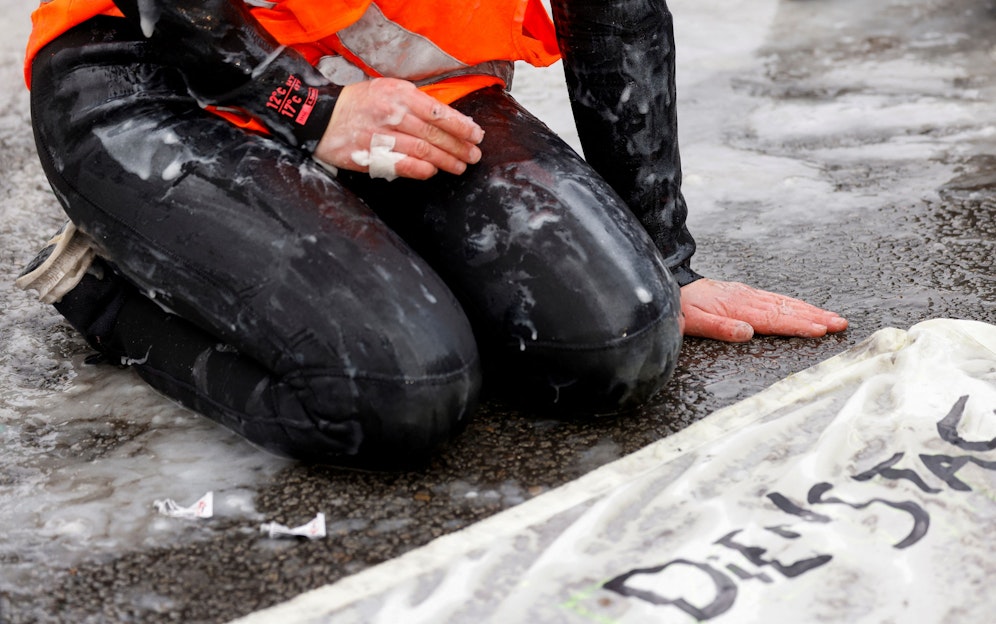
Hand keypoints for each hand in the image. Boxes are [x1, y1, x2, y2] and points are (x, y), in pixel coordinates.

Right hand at [313, 78, 483, 179]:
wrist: (319, 116)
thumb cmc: (358, 103)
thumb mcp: (388, 90)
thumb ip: (415, 102)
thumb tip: (447, 118)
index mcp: (399, 94)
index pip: (439, 112)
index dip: (461, 126)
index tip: (476, 135)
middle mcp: (392, 114)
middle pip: (434, 134)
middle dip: (459, 146)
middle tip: (474, 155)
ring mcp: (380, 136)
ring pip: (422, 151)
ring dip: (446, 161)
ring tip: (460, 166)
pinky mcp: (370, 155)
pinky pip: (402, 165)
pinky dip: (421, 170)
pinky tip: (433, 171)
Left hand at [680, 278, 847, 341]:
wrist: (671, 286)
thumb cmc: (682, 309)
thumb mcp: (694, 322)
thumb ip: (720, 327)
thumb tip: (747, 333)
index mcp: (737, 308)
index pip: (774, 319)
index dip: (798, 325)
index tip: (820, 329)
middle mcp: (747, 298)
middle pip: (786, 309)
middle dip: (815, 316)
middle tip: (840, 324)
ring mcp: (747, 294)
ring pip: (784, 302)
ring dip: (810, 310)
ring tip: (832, 317)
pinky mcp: (744, 293)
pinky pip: (775, 299)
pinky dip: (794, 304)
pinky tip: (804, 308)